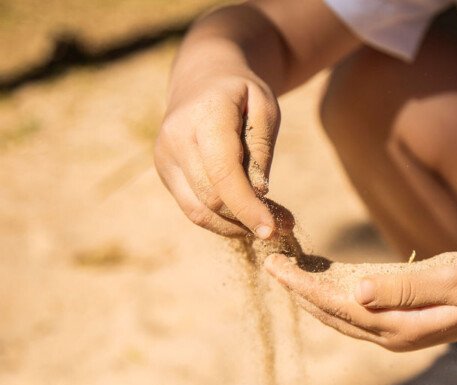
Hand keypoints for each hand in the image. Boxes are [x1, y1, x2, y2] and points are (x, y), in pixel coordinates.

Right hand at [154, 72, 282, 237]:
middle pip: (212, 198)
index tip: (273, 230)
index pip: (224, 174)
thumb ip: (262, 148)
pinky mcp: (166, 173)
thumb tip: (259, 193)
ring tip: (270, 223)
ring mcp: (165, 158)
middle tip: (285, 225)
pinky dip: (222, 220)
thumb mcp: (266, 108)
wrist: (203, 77)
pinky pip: (193, 208)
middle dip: (248, 219)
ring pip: (199, 211)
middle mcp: (176, 138)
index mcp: (204, 116)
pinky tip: (247, 216)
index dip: (248, 208)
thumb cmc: (242, 92)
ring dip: (236, 226)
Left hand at [264, 252, 456, 351]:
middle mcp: (387, 335)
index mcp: (397, 325)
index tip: (274, 266)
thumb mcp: (449, 280)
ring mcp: (391, 332)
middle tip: (270, 261)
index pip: (336, 305)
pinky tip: (321, 277)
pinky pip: (354, 311)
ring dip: (311, 293)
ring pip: (338, 314)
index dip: (302, 286)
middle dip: (298, 289)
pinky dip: (332, 294)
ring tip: (287, 267)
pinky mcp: (396, 323)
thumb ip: (404, 286)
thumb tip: (356, 290)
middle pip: (329, 313)